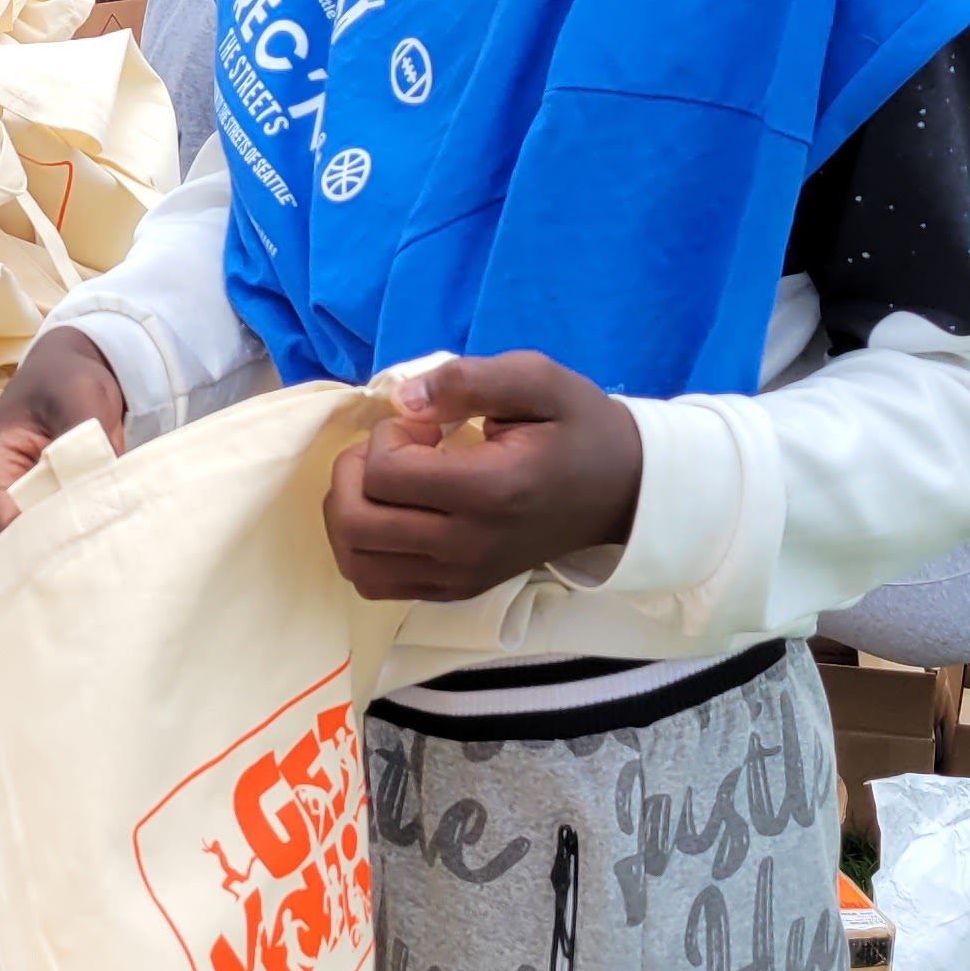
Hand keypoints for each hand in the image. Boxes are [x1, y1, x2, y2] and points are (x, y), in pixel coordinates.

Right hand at [0, 330, 126, 537]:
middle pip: (15, 551)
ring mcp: (7, 509)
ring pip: (32, 550)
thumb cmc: (66, 380)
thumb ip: (88, 441)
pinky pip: (47, 540)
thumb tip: (102, 488)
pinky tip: (104, 535)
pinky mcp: (30, 512)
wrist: (66, 370)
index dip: (44, 549)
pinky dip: (72, 539)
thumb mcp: (83, 397)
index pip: (6, 532)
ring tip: (108, 544)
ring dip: (67, 548)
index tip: (87, 553)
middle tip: (105, 555)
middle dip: (57, 555)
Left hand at [323, 352, 643, 601]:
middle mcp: (467, 546)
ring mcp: (459, 577)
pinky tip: (396, 512)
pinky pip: (377, 582)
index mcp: (489, 491)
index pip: (384, 474)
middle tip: (394, 450)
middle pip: (355, 522)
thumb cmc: (578, 428)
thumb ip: (466, 379)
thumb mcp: (537, 379)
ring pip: (356, 561)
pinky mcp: (455, 591)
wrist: (621, 491)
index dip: (386, 436)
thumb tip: (403, 398)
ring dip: (349, 511)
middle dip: (352, 472)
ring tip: (388, 483)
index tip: (424, 424)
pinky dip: (366, 546)